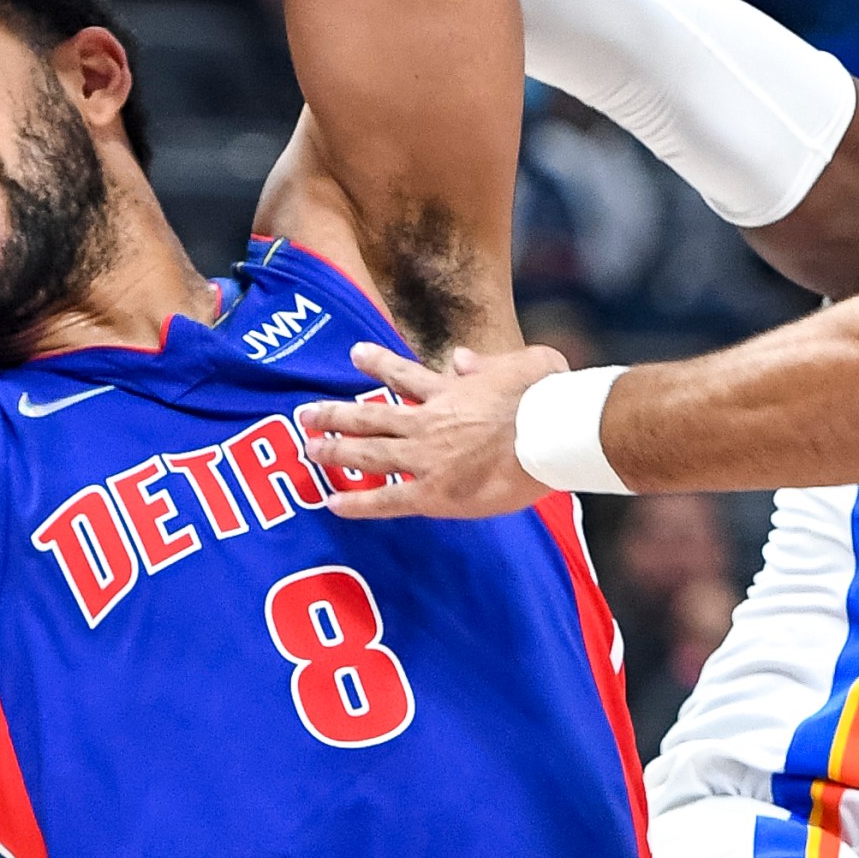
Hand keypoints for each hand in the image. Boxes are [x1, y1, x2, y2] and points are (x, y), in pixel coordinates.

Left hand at [297, 343, 565, 519]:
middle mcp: (429, 422)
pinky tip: (332, 503)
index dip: (377, 363)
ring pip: (369, 453)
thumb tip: (462, 358)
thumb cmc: (547, 397)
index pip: (404, 374)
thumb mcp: (524, 362)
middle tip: (306, 413)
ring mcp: (427, 458)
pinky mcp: (435, 493)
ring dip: (335, 450)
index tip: (354, 354)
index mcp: (450, 391)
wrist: (551, 433)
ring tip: (308, 449)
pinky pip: (387, 500)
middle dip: (336, 414)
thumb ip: (488, 362)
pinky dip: (358, 502)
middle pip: (372, 415)